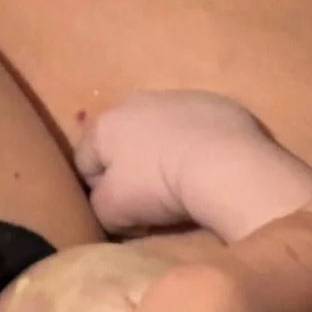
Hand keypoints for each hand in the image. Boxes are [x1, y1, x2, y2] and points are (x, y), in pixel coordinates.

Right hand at [75, 89, 266, 233]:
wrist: (226, 165)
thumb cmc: (159, 186)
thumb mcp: (113, 211)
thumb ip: (98, 208)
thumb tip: (108, 207)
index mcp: (104, 124)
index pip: (85, 163)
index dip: (100, 193)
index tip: (124, 213)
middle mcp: (134, 102)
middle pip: (123, 143)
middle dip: (133, 169)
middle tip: (154, 199)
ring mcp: (176, 98)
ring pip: (160, 132)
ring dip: (165, 153)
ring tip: (186, 182)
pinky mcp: (214, 103)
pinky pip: (196, 128)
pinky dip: (197, 144)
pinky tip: (211, 166)